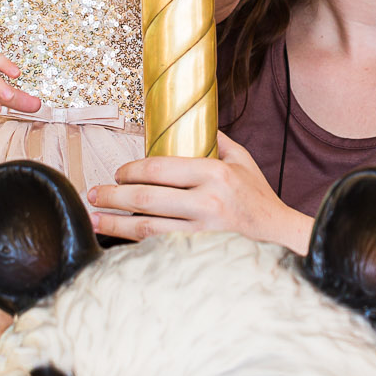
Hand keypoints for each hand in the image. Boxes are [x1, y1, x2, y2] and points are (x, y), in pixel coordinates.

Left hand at [88, 133, 307, 252]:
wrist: (281, 239)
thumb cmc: (259, 200)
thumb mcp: (243, 163)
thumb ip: (218, 141)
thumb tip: (195, 121)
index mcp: (215, 173)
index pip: (159, 168)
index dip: (131, 170)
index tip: (118, 173)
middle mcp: (207, 201)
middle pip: (145, 197)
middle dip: (113, 195)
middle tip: (94, 193)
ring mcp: (202, 231)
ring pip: (146, 227)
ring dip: (114, 223)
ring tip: (96, 218)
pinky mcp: (199, 254)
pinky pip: (158, 247)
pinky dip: (135, 244)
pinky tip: (119, 240)